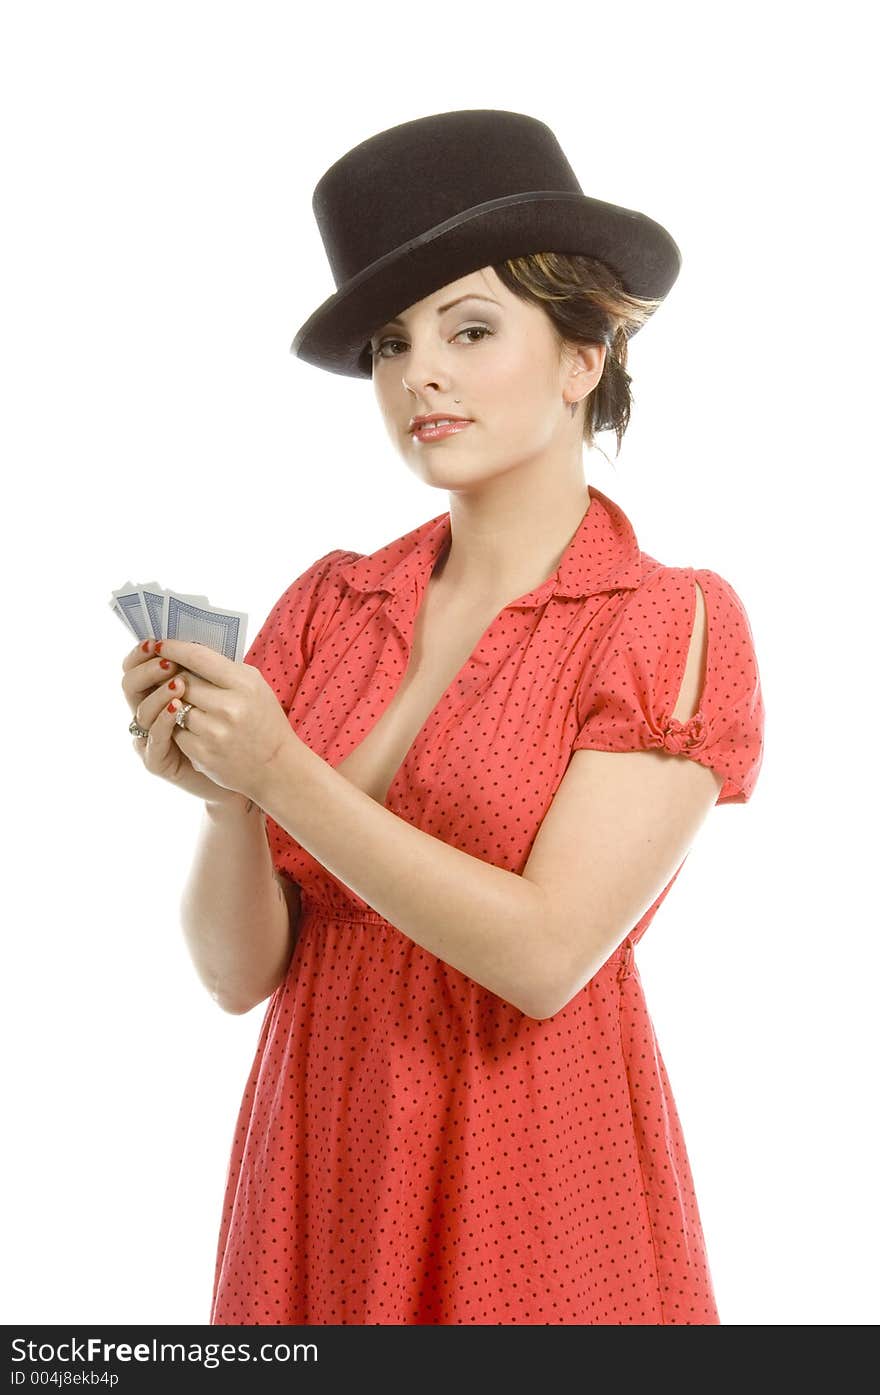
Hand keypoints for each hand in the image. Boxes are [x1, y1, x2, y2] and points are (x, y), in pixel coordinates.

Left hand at [140, 638, 298, 803]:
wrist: (276, 767)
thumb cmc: (264, 720)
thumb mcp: (255, 687)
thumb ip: (225, 668)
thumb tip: (187, 652)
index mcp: (244, 685)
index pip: (198, 658)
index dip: (175, 649)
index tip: (161, 645)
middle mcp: (229, 708)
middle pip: (182, 681)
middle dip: (174, 678)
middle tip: (169, 676)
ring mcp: (214, 733)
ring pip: (175, 707)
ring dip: (176, 704)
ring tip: (188, 705)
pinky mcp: (202, 754)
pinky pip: (175, 731)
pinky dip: (179, 728)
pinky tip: (192, 728)